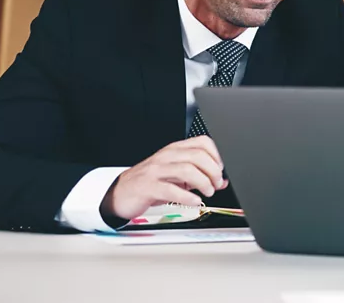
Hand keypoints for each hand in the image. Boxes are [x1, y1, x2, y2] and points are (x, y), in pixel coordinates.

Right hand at [100, 137, 228, 220]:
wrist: (120, 193)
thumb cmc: (150, 183)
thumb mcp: (176, 177)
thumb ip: (199, 177)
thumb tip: (222, 181)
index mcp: (174, 150)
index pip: (202, 142)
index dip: (217, 155)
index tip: (222, 169)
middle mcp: (166, 157)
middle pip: (198, 155)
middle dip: (213, 171)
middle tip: (216, 184)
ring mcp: (156, 171)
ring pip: (187, 170)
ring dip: (203, 183)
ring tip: (207, 193)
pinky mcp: (148, 187)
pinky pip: (171, 190)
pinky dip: (187, 197)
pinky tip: (194, 201)